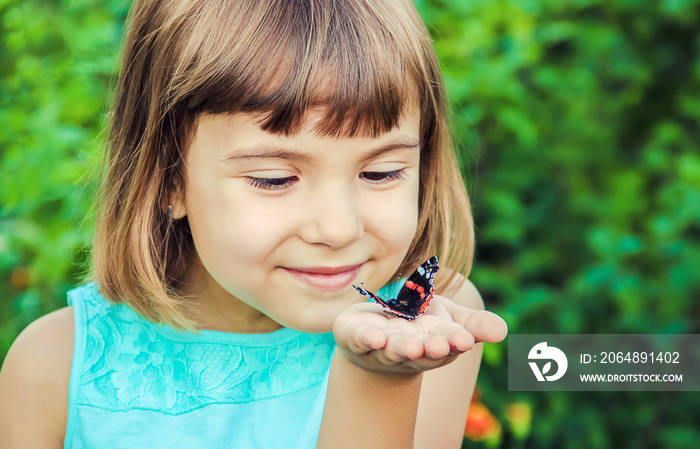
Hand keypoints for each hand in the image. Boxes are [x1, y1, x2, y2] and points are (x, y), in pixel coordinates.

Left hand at [332, 295, 507, 375]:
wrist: (374, 336)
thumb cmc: (418, 326)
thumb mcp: (449, 319)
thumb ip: (474, 324)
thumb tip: (503, 330)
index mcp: (435, 344)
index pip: (448, 343)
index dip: (455, 341)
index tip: (464, 338)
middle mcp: (409, 350)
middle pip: (421, 353)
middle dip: (430, 349)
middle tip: (439, 345)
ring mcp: (382, 346)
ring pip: (392, 350)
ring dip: (401, 349)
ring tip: (410, 346)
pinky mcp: (356, 337)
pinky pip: (360, 339)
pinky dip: (367, 339)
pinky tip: (374, 337)